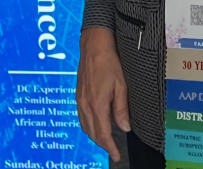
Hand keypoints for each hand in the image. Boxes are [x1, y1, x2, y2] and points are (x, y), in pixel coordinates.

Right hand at [76, 27, 129, 160]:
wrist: (93, 46)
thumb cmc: (109, 62)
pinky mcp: (78, 95)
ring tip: (106, 141)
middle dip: (103, 144)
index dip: (110, 147)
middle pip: (92, 133)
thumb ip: (121, 108)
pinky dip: (88, 126)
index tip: (117, 156)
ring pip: (85, 126)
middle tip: (114, 151)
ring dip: (95, 136)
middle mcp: (85, 105)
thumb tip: (124, 128)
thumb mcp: (121, 85)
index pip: (103, 133)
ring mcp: (80, 100)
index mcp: (97, 104)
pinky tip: (95, 125)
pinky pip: (81, 117)